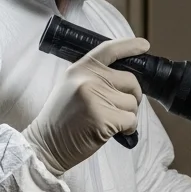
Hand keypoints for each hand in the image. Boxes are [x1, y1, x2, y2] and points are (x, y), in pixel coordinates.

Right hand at [24, 37, 148, 175]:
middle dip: (133, 96)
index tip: (144, 45)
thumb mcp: (71, 87)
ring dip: (128, 115)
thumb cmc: (62, 120)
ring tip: (108, 122)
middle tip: (119, 108)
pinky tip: (113, 132)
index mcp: (80, 68)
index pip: (110, 49)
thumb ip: (95, 77)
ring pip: (133, 103)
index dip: (130, 45)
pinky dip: (128, 128)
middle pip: (131, 81)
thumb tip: (126, 79)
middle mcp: (88, 79)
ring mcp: (96, 98)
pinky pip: (131, 120)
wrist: (46, 146)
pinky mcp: (103, 118)